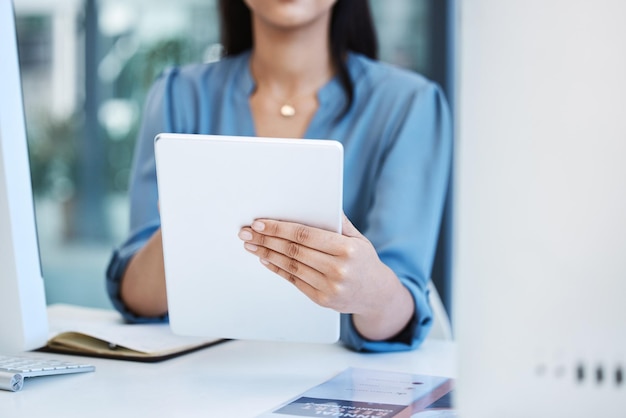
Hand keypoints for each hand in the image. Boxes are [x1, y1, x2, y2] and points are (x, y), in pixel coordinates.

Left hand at [238, 214, 414, 339]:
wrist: (376, 295)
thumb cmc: (364, 262)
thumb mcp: (358, 238)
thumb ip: (337, 222)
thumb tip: (315, 203)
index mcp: (347, 249)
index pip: (306, 235)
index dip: (280, 229)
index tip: (261, 223)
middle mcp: (338, 269)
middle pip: (294, 250)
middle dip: (267, 240)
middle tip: (247, 232)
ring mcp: (329, 287)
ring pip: (290, 266)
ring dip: (267, 254)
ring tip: (251, 245)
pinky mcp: (322, 299)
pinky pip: (294, 280)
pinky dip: (277, 269)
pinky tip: (265, 259)